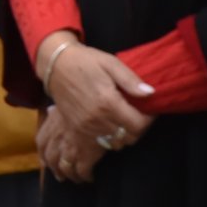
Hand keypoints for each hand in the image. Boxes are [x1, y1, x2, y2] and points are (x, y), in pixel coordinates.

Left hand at [36, 106, 105, 183]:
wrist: (94, 109)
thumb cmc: (80, 103)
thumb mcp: (63, 105)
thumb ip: (55, 111)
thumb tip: (49, 111)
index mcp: (50, 128)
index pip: (41, 143)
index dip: (43, 154)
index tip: (46, 162)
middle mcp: (57, 141)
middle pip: (51, 159)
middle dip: (55, 169)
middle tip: (61, 176)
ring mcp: (70, 150)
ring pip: (65, 168)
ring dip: (69, 175)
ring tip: (75, 179)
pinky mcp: (85, 157)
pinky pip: (82, 171)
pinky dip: (84, 176)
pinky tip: (89, 177)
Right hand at [40, 33, 153, 147]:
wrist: (55, 65)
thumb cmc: (85, 61)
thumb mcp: (110, 63)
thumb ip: (130, 80)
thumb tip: (151, 94)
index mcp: (108, 103)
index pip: (139, 125)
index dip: (149, 119)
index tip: (149, 110)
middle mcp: (97, 120)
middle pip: (129, 137)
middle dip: (138, 128)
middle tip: (137, 115)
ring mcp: (85, 128)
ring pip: (115, 144)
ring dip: (124, 135)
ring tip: (123, 120)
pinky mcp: (76, 130)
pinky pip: (98, 145)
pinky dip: (108, 140)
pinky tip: (109, 128)